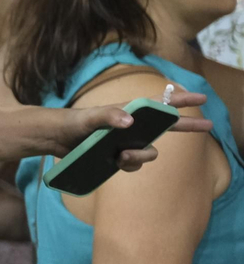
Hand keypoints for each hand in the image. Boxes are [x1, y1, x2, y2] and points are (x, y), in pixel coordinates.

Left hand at [56, 93, 212, 170]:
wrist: (54, 140)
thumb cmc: (70, 123)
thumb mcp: (87, 118)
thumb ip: (107, 116)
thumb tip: (130, 120)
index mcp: (127, 111)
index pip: (159, 103)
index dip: (180, 100)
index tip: (200, 98)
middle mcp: (130, 126)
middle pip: (165, 127)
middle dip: (186, 125)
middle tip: (208, 125)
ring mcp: (125, 142)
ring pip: (148, 152)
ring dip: (140, 155)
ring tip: (119, 155)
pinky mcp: (117, 157)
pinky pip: (133, 164)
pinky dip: (128, 164)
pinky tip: (114, 161)